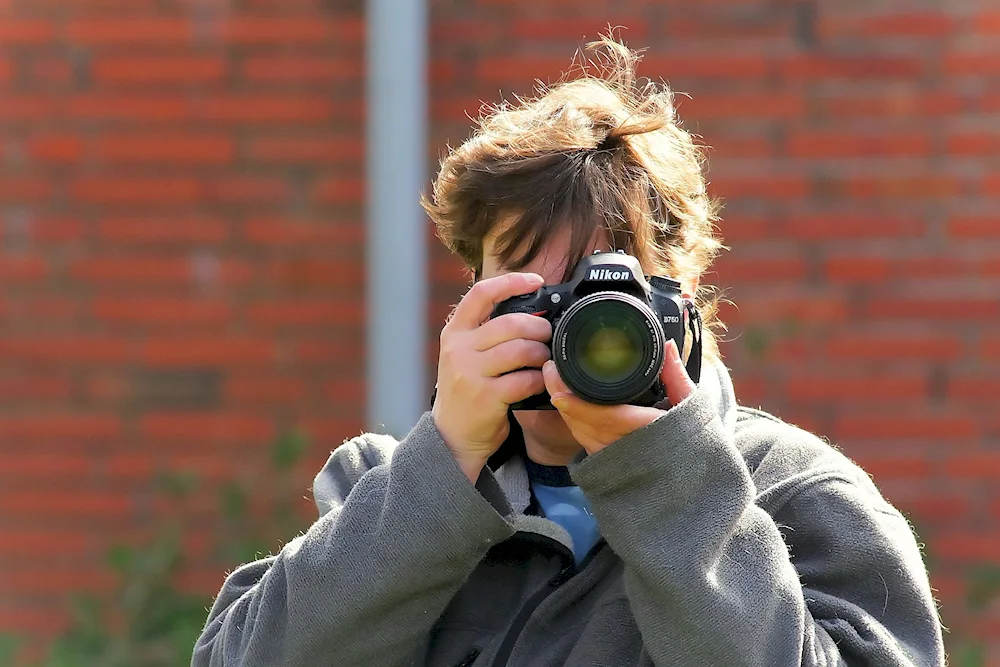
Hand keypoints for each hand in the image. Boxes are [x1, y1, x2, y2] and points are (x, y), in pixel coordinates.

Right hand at [432, 273, 552, 481]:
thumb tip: (531, 312)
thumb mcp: (464, 355)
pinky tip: (540, 382)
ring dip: (541, 353)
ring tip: (545, 359)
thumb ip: (487, 334)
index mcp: (455, 333)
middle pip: (509, 323)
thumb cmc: (466, 391)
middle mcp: (458, 349)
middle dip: (538, 327)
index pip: (481, 293)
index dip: (511, 282)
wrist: (452, 436)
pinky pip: (524, 379)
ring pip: (520, 350)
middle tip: (548, 335)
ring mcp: (470, 373)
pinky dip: (539, 379)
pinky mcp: (485, 397)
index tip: (535, 281)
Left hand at [542, 339, 695, 453]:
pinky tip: (567, 404)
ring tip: (555, 381)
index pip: (606, 420)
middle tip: (551, 370)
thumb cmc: (695, 444)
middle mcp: (628, 450)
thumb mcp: (691, 406)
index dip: (578, 406)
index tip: (559, 391)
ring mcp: (616, 460)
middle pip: (583, 425)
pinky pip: (585, 442)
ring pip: (581, 434)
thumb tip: (667, 346)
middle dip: (563, 399)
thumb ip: (676, 376)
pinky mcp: (610, 465)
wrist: (694, 482)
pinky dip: (574, 422)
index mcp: (648, 433)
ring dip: (565, 409)